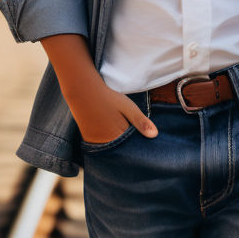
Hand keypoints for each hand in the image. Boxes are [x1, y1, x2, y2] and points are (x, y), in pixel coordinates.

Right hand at [39, 33, 157, 144]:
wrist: (83, 90)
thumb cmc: (108, 98)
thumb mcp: (128, 107)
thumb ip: (141, 122)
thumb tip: (155, 135)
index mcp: (115, 137)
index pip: (131, 146)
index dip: (136, 139)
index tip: (138, 132)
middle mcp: (103, 144)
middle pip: (120, 147)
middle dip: (127, 142)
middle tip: (126, 126)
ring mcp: (93, 142)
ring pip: (111, 145)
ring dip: (116, 139)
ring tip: (116, 124)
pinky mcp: (87, 138)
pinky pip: (101, 142)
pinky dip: (106, 138)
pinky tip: (108, 127)